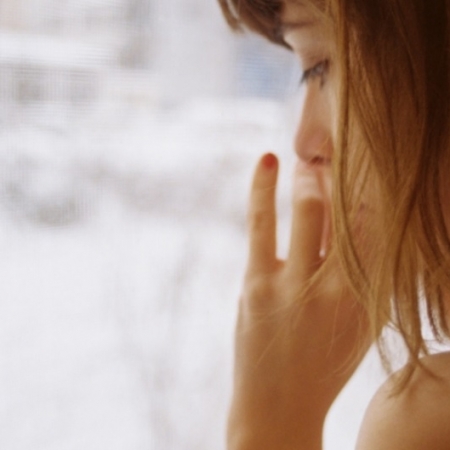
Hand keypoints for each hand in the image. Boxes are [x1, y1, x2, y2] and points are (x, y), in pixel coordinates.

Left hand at [227, 153, 370, 449]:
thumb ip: (364, 279)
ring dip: (311, 178)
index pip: (381, 230)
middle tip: (341, 151)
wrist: (279, 405)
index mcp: (369, 297)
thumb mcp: (356, 325)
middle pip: (351, 213)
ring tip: (308, 158)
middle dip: (347, 176)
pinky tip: (267, 160)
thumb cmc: (323, 362)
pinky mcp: (257, 283)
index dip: (378, 192)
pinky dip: (263, 189)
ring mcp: (295, 285)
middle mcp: (338, 288)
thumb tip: (361, 228)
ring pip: (310, 212)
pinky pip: (262, 225)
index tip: (375, 164)